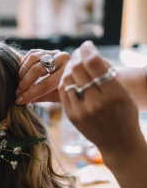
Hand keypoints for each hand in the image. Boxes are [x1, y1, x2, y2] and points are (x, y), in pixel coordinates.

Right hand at [16, 49, 69, 103]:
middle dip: (25, 82)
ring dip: (23, 72)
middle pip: (38, 69)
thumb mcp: (55, 97)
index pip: (46, 84)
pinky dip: (23, 64)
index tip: (20, 100)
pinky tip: (20, 75)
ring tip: (18, 83)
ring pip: (33, 58)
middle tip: (17, 92)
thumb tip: (21, 100)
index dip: (31, 93)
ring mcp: (53, 52)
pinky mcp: (45, 50)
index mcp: (67, 73)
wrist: (68, 78)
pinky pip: (31, 54)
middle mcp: (62, 59)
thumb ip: (40, 97)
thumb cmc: (61, 92)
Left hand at [58, 41, 145, 162]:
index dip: (87, 50)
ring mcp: (81, 111)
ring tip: (74, 64)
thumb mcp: (123, 93)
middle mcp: (95, 102)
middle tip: (79, 52)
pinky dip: (65, 81)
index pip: (94, 63)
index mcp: (113, 94)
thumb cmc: (125, 115)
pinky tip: (70, 77)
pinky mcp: (72, 117)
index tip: (86, 45)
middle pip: (77, 69)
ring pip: (67, 80)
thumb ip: (107, 75)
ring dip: (69, 68)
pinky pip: (63, 93)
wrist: (118, 143)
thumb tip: (89, 55)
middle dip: (77, 56)